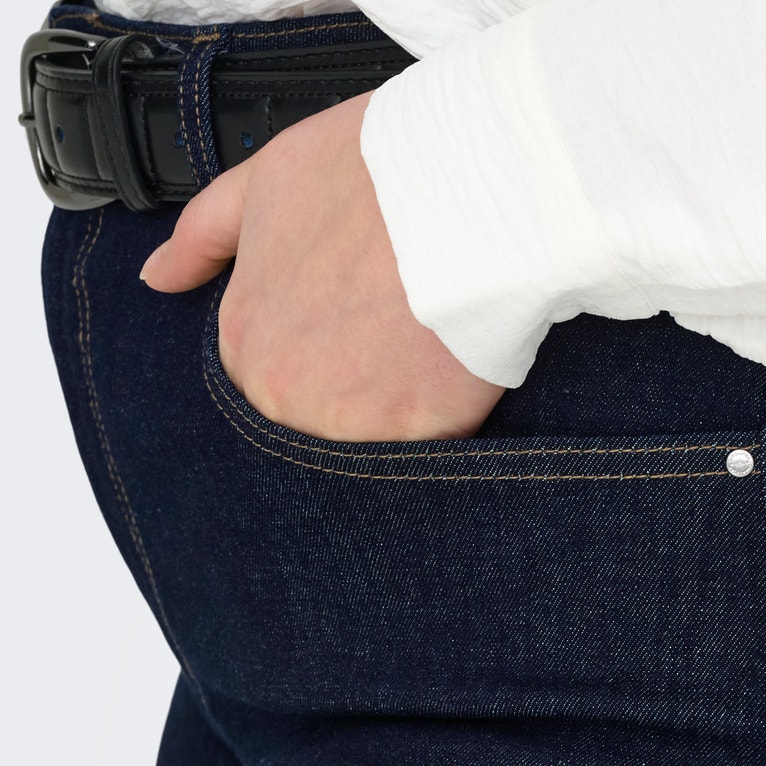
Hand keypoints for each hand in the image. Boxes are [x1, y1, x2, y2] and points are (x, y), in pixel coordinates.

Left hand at [140, 93, 503, 441]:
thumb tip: (159, 278)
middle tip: (393, 325)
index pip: (270, 372)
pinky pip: (427, 447)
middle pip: (319, 411)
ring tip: (423, 340)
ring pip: (371, 438)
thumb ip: (203, 236)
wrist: (464, 190)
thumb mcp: (264, 181)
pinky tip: (453, 364)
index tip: (352, 311)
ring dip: (398, 403)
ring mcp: (351, 425)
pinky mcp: (417, 439)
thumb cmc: (372, 176)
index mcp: (245, 342)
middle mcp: (284, 395)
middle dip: (356, 379)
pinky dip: (443, 417)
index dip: (320, 341)